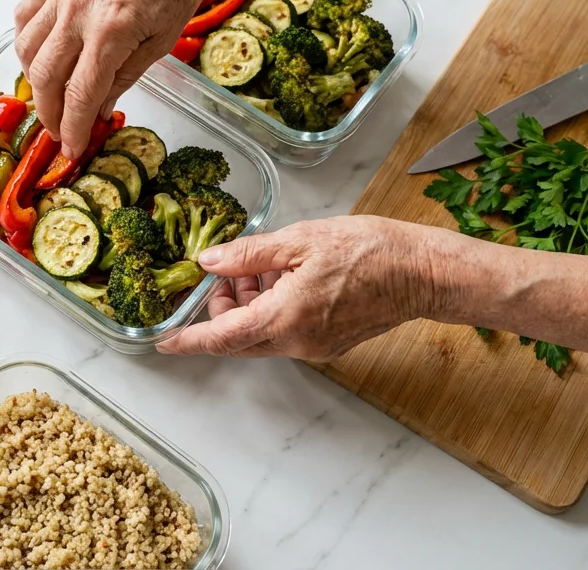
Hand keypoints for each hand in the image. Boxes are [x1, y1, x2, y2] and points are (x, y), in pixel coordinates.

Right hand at [13, 0, 226, 158]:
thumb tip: (98, 110)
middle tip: (59, 130)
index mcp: (111, 31)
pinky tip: (40, 55)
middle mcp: (78, 11)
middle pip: (46, 78)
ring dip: (34, 82)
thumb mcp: (161, 42)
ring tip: (51, 97)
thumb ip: (124, 77)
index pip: (80, 95)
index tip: (72, 149)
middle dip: (50, 114)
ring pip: (27, 49)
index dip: (73, 128)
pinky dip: (26, 42)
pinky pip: (24, 15)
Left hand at [157, 216, 475, 359]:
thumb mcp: (300, 241)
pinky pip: (286, 333)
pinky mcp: (330, 342)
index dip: (189, 340)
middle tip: (224, 274)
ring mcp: (316, 347)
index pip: (223, 338)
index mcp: (285, 318)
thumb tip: (210, 262)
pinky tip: (283, 278)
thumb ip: (249, 255)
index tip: (164, 342)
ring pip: (263, 335)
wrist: (422, 272)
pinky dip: (272, 310)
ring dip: (249, 307)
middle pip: (239, 338)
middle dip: (221, 311)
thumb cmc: (370, 251)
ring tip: (258, 267)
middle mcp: (297, 342)